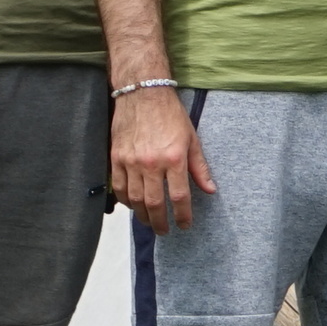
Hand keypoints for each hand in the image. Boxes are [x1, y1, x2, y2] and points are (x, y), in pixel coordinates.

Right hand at [110, 84, 215, 235]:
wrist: (142, 94)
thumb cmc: (171, 116)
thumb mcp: (192, 139)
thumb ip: (200, 167)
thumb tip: (210, 190)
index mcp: (174, 158)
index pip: (179, 196)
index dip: (183, 215)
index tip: (184, 225)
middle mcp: (151, 163)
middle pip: (154, 203)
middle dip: (160, 222)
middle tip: (165, 231)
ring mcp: (130, 162)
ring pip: (135, 199)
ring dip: (142, 215)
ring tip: (149, 222)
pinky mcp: (115, 159)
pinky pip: (118, 188)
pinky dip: (126, 201)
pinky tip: (133, 206)